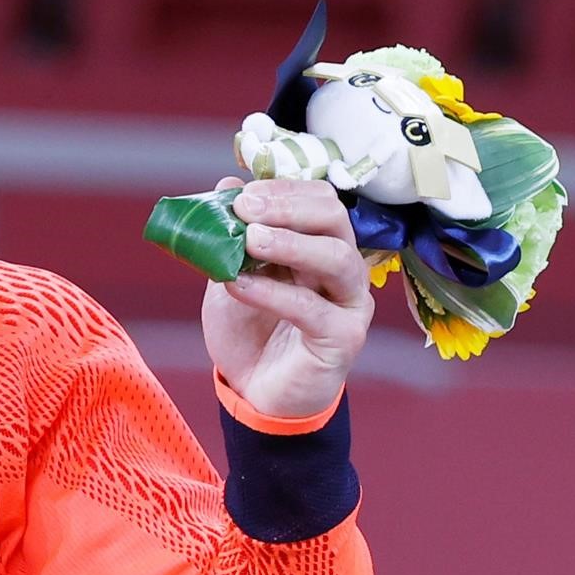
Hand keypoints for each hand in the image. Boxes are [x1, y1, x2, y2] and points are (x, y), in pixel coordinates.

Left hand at [202, 177, 372, 418]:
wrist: (252, 390)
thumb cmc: (248, 329)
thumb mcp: (230, 273)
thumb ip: (230, 234)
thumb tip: (224, 184)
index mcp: (319, 244)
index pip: (318, 199)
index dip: (282, 191)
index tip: (241, 195)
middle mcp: (342, 268)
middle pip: (335, 218)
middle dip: (288, 207)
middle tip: (245, 210)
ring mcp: (349, 303)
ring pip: (338, 258)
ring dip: (291, 243)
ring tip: (249, 240)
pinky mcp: (343, 338)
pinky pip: (313, 308)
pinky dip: (272, 292)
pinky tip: (238, 284)